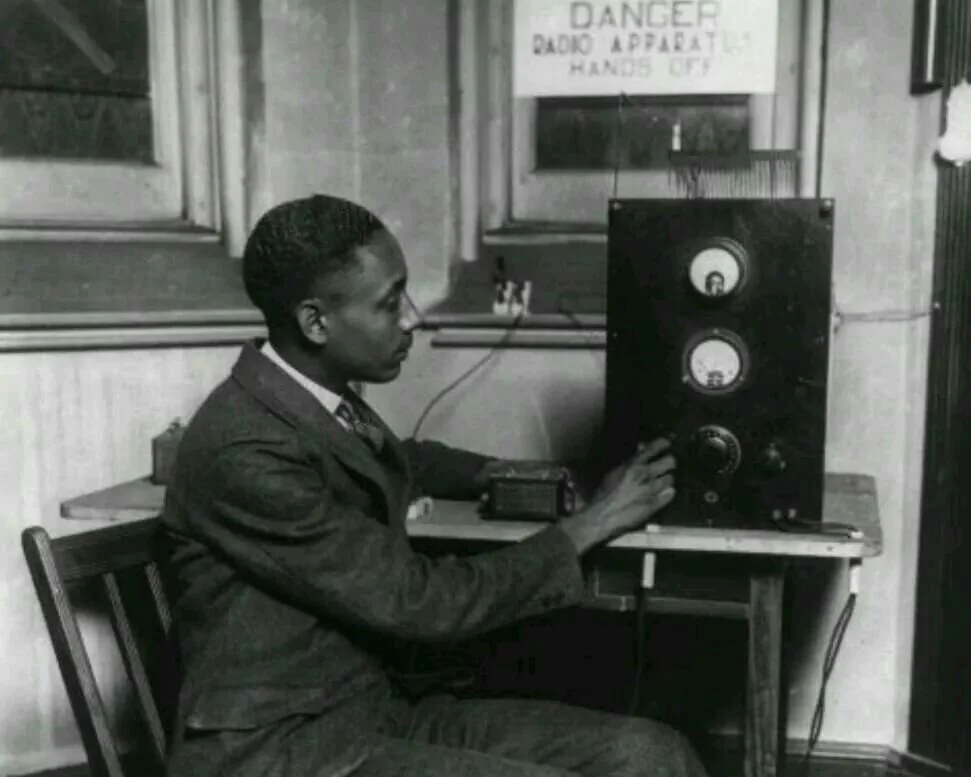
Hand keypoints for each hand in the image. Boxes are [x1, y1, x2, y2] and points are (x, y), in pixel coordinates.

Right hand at [559, 439, 675, 553]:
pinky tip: (664, 494)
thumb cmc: (604, 493)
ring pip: (670, 479)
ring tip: (664, 482)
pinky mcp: (654, 505)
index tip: (667, 444)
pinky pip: (669, 495)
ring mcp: (650, 490)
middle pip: (669, 462)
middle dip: (670, 463)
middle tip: (668, 465)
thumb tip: (641, 448)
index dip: (663, 444)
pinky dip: (668, 493)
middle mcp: (644, 474)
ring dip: (667, 479)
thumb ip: (630, 460)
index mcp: (632, 464)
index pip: (653, 448)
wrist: (602, 516)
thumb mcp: (615, 472)